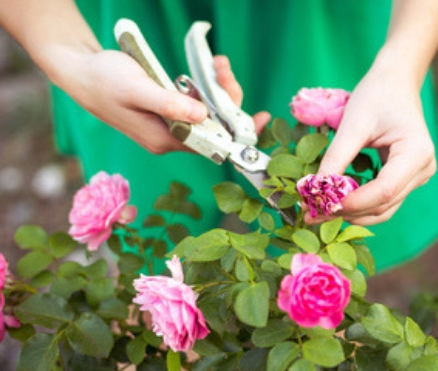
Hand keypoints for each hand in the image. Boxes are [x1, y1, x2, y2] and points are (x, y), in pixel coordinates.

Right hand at [57, 51, 267, 153]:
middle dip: (227, 98)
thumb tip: (203, 116)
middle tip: (224, 69)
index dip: (239, 132)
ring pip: (208, 112)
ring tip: (218, 63)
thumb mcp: (138, 89)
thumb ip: (169, 104)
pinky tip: (209, 68)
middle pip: (215, 126)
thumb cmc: (104, 80)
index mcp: (164, 139)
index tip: (261, 119)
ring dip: (218, 89)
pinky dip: (207, 87)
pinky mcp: (168, 111)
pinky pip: (198, 103)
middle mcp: (170, 137)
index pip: (212, 143)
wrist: (80, 72)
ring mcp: (170, 124)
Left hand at [314, 67, 437, 225]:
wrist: (396, 83)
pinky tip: (336, 202)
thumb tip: (315, 189)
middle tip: (311, 214)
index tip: (320, 204)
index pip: (384, 190)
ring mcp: (418, 176)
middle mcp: (423, 169)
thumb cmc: (377, 95)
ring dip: (352, 213)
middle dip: (348, 211)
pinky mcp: (408, 179)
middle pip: (385, 204)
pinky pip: (384, 200)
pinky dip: (360, 204)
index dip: (353, 202)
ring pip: (384, 209)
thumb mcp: (353, 123)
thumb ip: (337, 156)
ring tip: (319, 211)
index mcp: (416, 152)